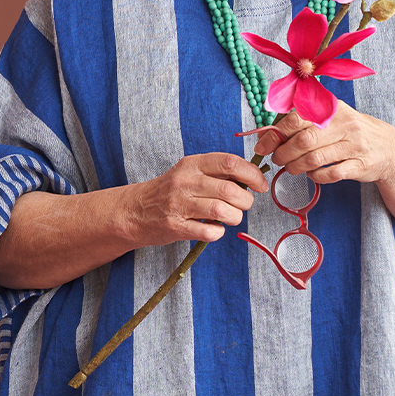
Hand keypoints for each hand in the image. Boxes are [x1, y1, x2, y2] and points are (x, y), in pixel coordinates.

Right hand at [130, 153, 267, 245]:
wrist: (134, 211)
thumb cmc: (168, 191)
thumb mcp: (188, 172)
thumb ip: (216, 173)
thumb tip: (251, 178)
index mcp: (192, 164)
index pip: (230, 163)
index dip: (252, 174)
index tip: (260, 184)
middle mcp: (185, 182)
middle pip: (230, 190)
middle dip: (246, 201)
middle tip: (243, 205)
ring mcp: (179, 205)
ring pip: (223, 211)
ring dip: (234, 218)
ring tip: (230, 218)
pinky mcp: (176, 226)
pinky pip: (209, 232)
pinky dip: (218, 232)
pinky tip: (214, 229)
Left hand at [252, 105, 394, 183]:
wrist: (389, 148)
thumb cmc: (350, 132)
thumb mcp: (331, 118)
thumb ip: (302, 121)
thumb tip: (267, 133)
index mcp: (333, 109)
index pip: (297, 118)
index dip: (275, 133)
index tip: (263, 145)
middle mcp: (345, 125)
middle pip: (304, 141)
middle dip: (284, 153)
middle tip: (276, 159)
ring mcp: (355, 146)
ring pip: (315, 159)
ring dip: (296, 167)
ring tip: (290, 168)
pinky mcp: (361, 166)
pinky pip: (331, 174)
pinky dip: (316, 176)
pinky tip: (311, 175)